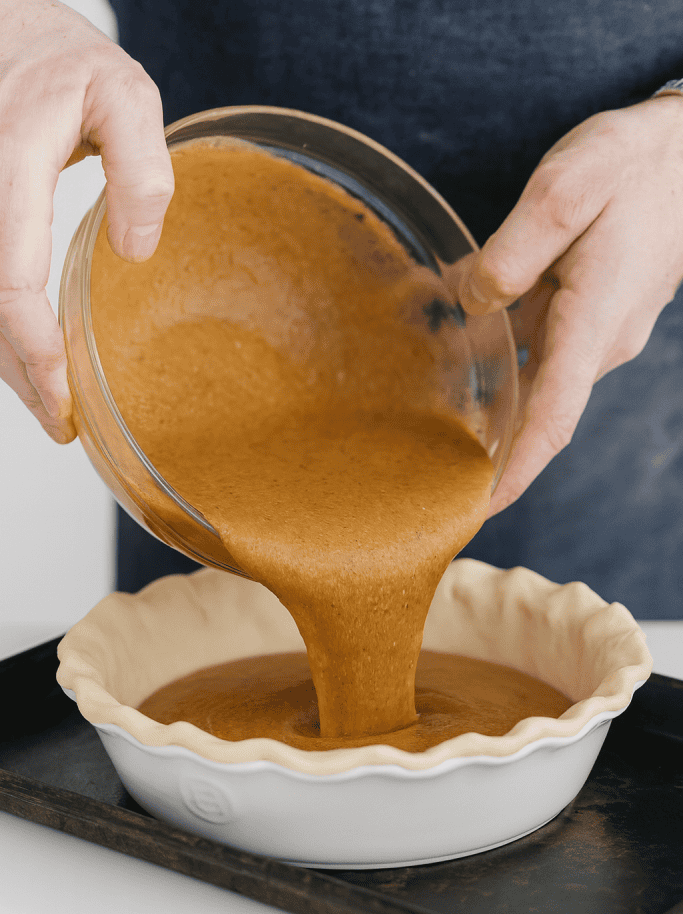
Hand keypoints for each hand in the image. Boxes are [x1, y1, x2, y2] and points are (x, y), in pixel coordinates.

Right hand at [0, 0, 173, 441]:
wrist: (3, 31)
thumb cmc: (64, 62)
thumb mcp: (124, 95)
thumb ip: (140, 167)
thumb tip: (136, 251)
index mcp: (12, 163)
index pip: (10, 279)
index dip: (35, 347)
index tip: (63, 396)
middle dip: (19, 374)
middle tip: (60, 423)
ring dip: (5, 359)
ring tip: (48, 403)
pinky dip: (1, 324)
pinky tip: (26, 353)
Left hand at [456, 95, 682, 516]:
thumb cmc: (632, 165)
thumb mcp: (567, 187)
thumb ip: (513, 250)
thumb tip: (472, 301)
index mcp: (592, 322)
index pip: (552, 420)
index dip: (514, 471)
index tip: (477, 511)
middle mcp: (598, 343)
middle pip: (538, 416)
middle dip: (492, 455)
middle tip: (434, 483)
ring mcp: (598, 333)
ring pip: (536, 383)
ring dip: (493, 411)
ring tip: (433, 433)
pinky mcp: (592, 315)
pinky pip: (542, 353)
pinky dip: (504, 368)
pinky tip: (462, 359)